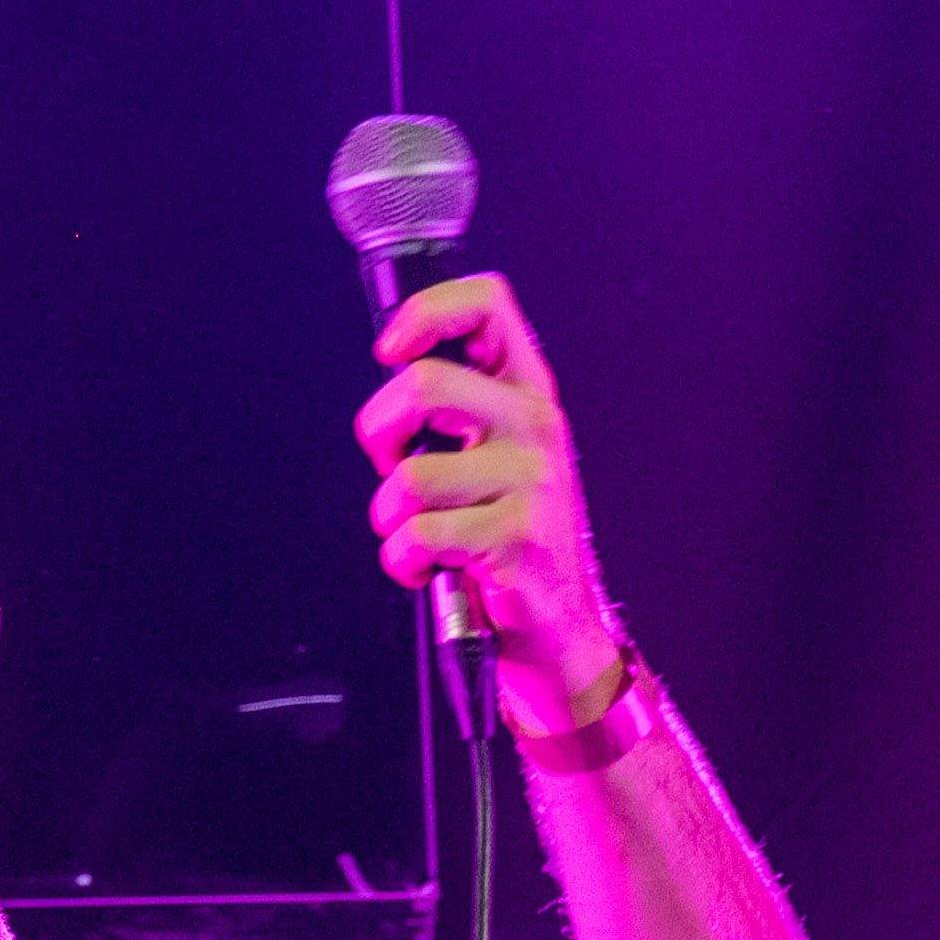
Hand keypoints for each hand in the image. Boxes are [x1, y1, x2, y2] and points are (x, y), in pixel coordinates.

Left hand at [354, 271, 627, 741]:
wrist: (560, 634)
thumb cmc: (508, 544)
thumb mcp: (493, 461)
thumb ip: (455, 414)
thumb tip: (391, 376)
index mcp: (529, 394)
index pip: (490, 305)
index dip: (426, 312)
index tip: (389, 351)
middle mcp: (536, 427)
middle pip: (424, 384)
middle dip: (378, 433)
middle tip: (390, 472)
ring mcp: (532, 482)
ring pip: (409, 476)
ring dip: (389, 519)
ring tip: (418, 539)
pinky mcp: (516, 539)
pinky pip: (417, 535)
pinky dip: (402, 562)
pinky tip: (428, 572)